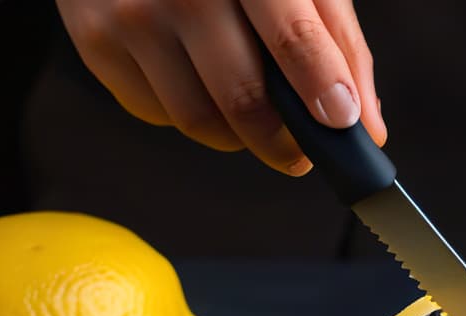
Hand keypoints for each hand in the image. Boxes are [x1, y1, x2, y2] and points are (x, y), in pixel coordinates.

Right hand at [55, 0, 386, 174]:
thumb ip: (338, 47)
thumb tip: (368, 125)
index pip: (291, 34)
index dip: (320, 85)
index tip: (342, 123)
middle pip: (244, 98)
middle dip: (285, 144)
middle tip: (303, 151)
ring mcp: (134, 13)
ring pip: (201, 121)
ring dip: (240, 137)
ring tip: (252, 109)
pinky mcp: (98, 39)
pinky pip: (160, 115)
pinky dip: (194, 116)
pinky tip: (198, 78)